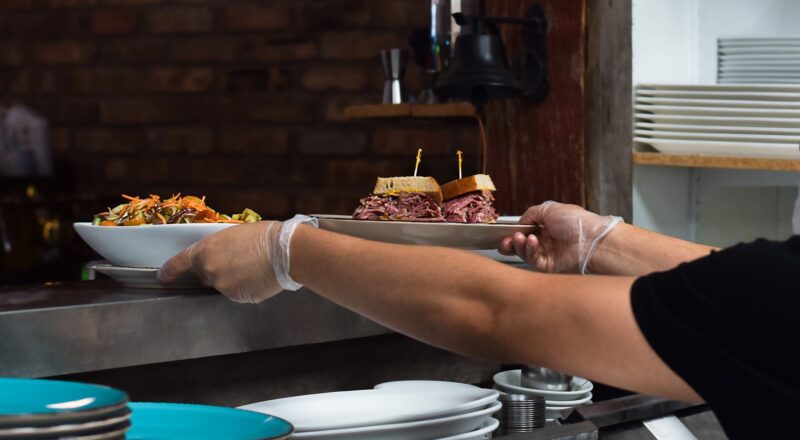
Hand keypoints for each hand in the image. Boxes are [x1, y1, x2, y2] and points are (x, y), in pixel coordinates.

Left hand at [158, 221, 282, 302]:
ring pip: (223, 285)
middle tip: (239, 260)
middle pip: (206, 274)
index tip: (163, 277)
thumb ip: (219, 247)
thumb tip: (219, 256)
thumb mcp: (233, 233)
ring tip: (254, 267)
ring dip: (233, 278)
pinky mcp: (239, 298)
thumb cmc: (263, 236)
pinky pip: (238, 293)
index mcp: (205, 251)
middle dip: (217, 269)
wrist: (285, 252)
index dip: (169, 271)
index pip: (179, 263)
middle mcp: (209, 271)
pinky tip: (259, 276)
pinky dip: (246, 287)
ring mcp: (224, 287)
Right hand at [498, 201, 622, 273]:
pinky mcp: (548, 266)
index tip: (505, 230)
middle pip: (522, 244)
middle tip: (505, 239)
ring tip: (519, 238)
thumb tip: (520, 222)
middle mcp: (547, 240)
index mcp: (548, 226)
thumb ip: (531, 213)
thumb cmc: (577, 222)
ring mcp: (547, 253)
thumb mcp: (550, 209)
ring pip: (524, 252)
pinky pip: (532, 259)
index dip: (514, 230)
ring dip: (518, 245)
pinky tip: (531, 242)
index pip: (525, 230)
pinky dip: (529, 250)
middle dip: (511, 241)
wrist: (592, 240)